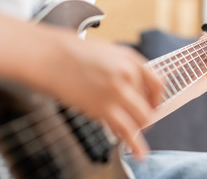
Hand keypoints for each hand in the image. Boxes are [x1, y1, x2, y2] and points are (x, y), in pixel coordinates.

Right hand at [30, 31, 162, 158]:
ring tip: (134, 134)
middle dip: (145, 115)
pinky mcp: (104, 108)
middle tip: (139, 121)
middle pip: (149, 104)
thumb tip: (129, 87)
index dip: (157, 99)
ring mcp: (118, 91)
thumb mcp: (106, 53)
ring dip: (140, 128)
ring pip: (142, 118)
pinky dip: (136, 144)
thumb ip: (121, 68)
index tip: (154, 106)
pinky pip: (127, 130)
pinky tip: (140, 153)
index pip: (157, 83)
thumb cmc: (72, 53)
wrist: (50, 56)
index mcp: (131, 58)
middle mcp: (129, 74)